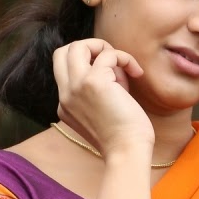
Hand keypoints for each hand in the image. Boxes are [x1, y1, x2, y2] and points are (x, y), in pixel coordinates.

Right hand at [52, 38, 154, 159]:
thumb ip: (101, 87)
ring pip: (77, 46)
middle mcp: (65, 95)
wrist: (127, 153)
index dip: (88, 66)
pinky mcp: (93, 82)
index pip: (65, 71)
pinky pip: (109, 54)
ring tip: (122, 64)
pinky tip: (137, 72)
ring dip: (102, 47)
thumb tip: (112, 61)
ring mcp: (76, 87)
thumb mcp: (102, 110)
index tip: (110, 78)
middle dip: (87, 48)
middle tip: (111, 61)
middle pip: (62, 52)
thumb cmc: (123, 137)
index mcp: (65, 105)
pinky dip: (125, 58)